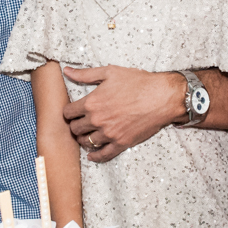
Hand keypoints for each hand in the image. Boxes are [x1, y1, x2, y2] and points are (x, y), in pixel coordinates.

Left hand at [61, 66, 185, 162]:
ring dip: (84, 139)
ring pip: (86, 142)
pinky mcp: (121, 142)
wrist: (162, 97)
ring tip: (87, 135)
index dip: (68, 112)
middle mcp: (97, 120)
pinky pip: (103, 154)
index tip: (72, 112)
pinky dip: (95, 156)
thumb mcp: (110, 72)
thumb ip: (86, 74)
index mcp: (92, 102)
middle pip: (75, 129)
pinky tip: (92, 155)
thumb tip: (66, 71)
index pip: (68, 113)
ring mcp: (109, 133)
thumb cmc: (138, 82)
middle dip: (75, 125)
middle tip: (80, 123)